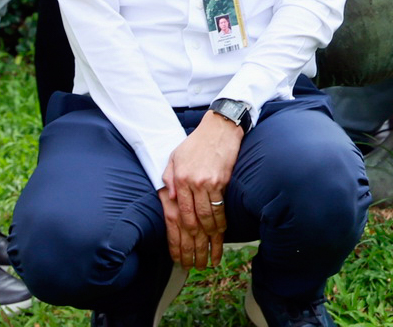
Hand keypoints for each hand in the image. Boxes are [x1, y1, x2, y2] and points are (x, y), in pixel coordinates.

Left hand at [158, 113, 241, 268]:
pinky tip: (221, 236)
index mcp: (178, 180)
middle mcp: (191, 184)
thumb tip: (169, 199)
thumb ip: (169, 179)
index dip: (180, 239)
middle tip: (197, 264)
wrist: (220, 127)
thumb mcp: (175, 158)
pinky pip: (221, 208)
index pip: (178, 217)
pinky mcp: (223, 181)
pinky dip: (221, 225)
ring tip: (211, 257)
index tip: (181, 255)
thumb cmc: (196, 143)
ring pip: (208, 219)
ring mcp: (208, 183)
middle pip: (193, 223)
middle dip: (195, 246)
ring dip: (211, 241)